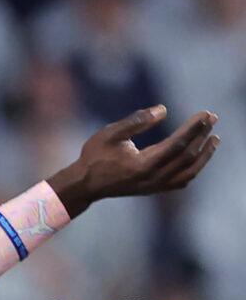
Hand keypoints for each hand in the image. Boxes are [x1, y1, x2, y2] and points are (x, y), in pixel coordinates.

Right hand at [46, 106, 219, 216]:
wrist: (85, 185)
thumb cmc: (94, 156)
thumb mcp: (110, 134)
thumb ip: (136, 121)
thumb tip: (163, 110)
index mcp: (142, 165)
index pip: (177, 144)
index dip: (194, 128)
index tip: (205, 114)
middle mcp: (151, 178)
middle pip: (187, 157)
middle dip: (202, 136)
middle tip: (212, 118)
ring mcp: (153, 186)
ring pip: (189, 172)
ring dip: (204, 155)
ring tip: (214, 139)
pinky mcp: (153, 189)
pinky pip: (181, 181)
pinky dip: (194, 169)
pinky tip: (199, 157)